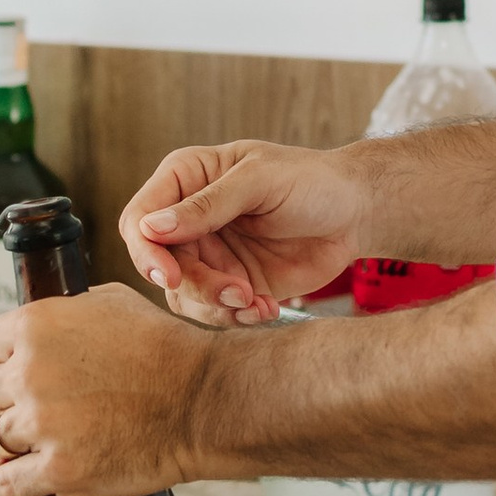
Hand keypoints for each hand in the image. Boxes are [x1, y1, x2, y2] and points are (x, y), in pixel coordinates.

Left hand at [0, 284, 216, 495]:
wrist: (202, 399)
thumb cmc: (165, 347)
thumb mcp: (111, 303)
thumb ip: (64, 313)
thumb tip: (43, 325)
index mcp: (37, 326)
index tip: (11, 373)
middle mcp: (30, 373)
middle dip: (0, 400)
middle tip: (26, 408)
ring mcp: (42, 424)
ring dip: (4, 439)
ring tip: (28, 441)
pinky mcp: (59, 470)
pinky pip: (1, 482)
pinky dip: (5, 480)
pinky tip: (18, 474)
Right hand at [121, 142, 366, 322]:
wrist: (355, 213)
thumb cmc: (311, 180)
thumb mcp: (260, 181)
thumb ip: (208, 204)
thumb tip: (151, 227)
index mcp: (187, 179)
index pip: (140, 218)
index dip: (145, 250)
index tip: (170, 275)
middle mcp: (189, 219)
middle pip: (160, 265)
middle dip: (195, 285)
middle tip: (237, 291)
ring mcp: (210, 253)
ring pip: (182, 295)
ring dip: (216, 306)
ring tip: (256, 301)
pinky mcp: (231, 282)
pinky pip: (214, 310)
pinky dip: (236, 316)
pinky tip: (267, 307)